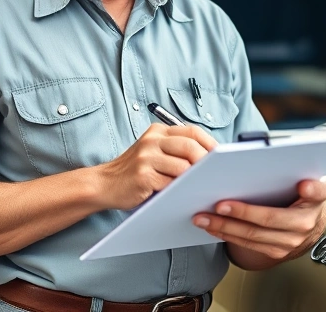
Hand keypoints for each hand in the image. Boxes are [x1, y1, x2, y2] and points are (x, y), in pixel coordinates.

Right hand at [98, 123, 216, 210]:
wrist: (104, 184)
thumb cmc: (134, 171)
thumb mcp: (153, 152)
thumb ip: (176, 150)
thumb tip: (208, 158)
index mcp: (158, 132)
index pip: (192, 131)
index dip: (210, 142)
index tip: (221, 155)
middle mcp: (152, 141)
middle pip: (189, 146)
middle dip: (206, 160)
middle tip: (215, 173)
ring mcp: (146, 157)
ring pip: (182, 166)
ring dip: (194, 178)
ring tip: (202, 185)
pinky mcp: (142, 175)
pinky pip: (170, 183)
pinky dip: (180, 189)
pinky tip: (184, 194)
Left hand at [193, 179, 325, 262]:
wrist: (310, 225)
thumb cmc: (301, 198)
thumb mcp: (306, 180)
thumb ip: (295, 171)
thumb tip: (269, 160)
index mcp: (315, 200)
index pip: (317, 192)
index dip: (311, 189)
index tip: (303, 184)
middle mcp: (305, 224)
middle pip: (270, 219)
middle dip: (242, 213)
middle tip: (219, 204)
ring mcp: (290, 242)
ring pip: (253, 235)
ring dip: (225, 226)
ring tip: (204, 217)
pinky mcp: (276, 252)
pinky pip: (248, 245)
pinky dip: (227, 235)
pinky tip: (213, 227)